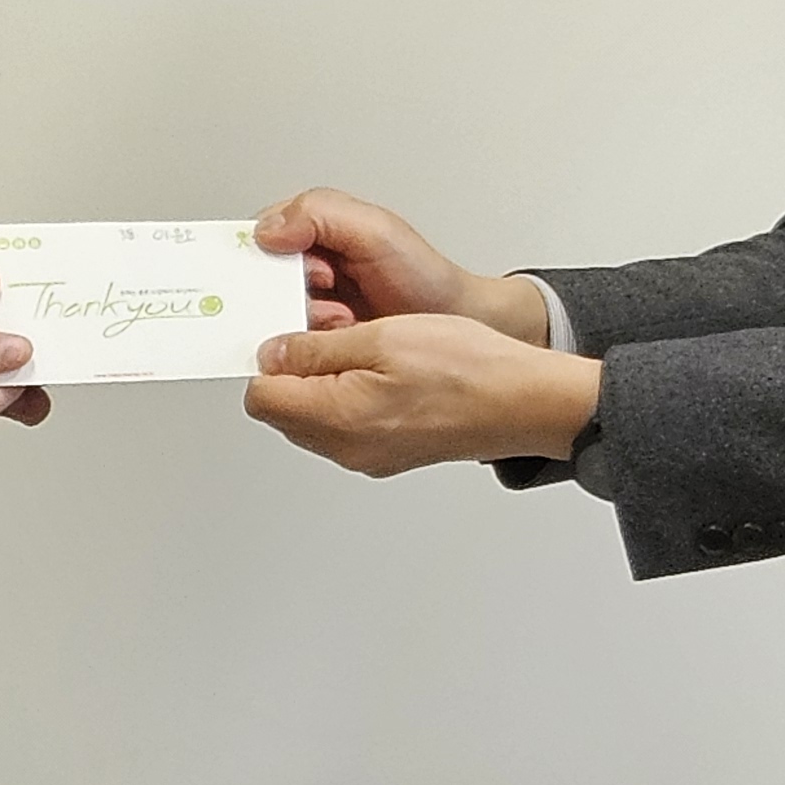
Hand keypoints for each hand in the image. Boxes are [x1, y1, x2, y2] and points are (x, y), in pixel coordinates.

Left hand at [242, 313, 600, 477]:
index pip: (262, 395)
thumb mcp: (379, 337)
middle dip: (292, 371)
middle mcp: (347, 448)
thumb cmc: (466, 369)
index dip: (267, 357)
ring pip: (313, 417)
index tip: (284, 328)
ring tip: (358, 347)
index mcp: (337, 419)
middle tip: (323, 331)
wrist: (522, 401)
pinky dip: (347, 396)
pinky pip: (345, 425)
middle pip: (283, 410)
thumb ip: (315, 348)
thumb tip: (273, 353)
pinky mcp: (389, 453)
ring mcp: (368, 456)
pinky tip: (378, 369)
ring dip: (321, 382)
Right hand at [250, 187, 546, 341]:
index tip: (283, 262)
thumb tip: (267, 229)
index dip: (264, 251)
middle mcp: (304, 265)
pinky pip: (291, 342)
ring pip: (273, 314)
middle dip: (288, 290)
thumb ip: (319, 213)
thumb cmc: (421, 276)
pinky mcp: (315, 338)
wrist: (451, 323)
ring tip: (341, 316)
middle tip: (324, 287)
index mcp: (311, 230)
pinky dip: (313, 341)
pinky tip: (342, 333)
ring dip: (305, 318)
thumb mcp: (375, 229)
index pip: (258, 233)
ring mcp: (309, 304)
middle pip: (260, 278)